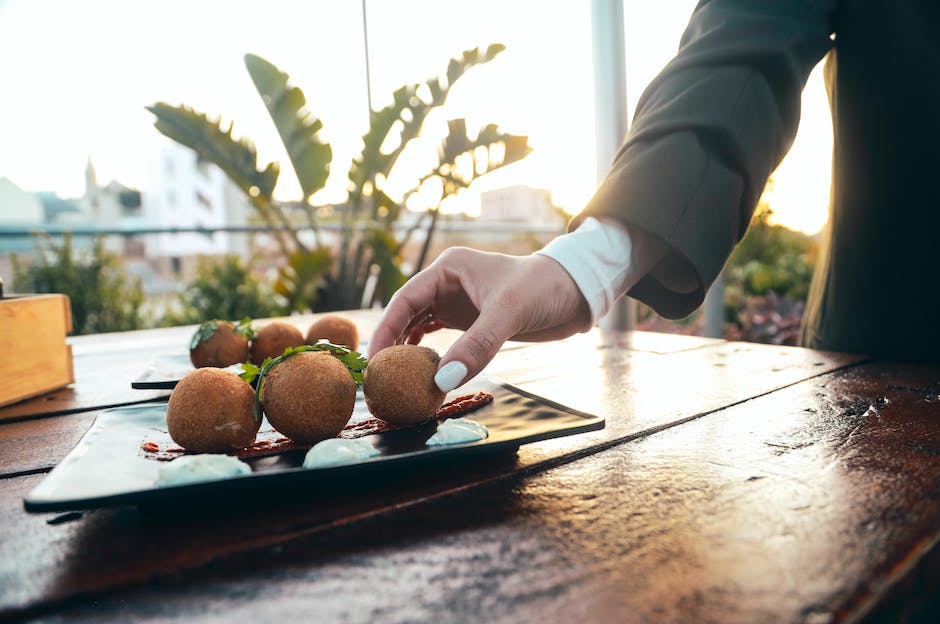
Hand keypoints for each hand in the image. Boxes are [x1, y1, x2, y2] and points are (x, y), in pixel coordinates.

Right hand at [369, 247, 591, 391]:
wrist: (576, 292)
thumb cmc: (544, 288)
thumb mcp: (508, 313)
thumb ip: (476, 346)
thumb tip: (442, 380)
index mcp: (448, 269)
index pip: (405, 299)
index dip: (385, 329)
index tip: (374, 359)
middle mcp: (448, 283)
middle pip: (406, 314)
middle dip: (391, 343)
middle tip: (378, 376)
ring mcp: (458, 302)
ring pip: (420, 327)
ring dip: (408, 351)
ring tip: (395, 378)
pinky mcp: (471, 320)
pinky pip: (438, 337)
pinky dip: (428, 354)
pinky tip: (421, 370)